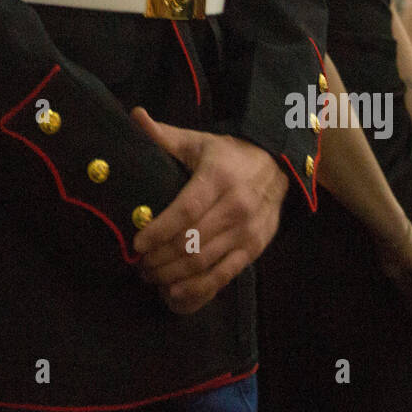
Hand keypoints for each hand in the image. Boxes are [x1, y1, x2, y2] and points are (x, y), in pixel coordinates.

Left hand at [129, 107, 287, 315]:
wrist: (277, 165)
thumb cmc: (227, 154)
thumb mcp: (197, 141)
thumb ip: (164, 135)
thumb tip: (135, 115)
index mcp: (219, 177)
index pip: (186, 210)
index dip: (159, 230)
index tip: (137, 243)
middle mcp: (236, 206)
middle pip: (192, 242)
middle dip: (160, 259)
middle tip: (138, 265)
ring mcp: (248, 231)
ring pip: (205, 264)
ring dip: (173, 277)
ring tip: (151, 278)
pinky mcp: (255, 249)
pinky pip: (224, 277)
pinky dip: (198, 292)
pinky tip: (175, 296)